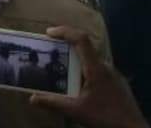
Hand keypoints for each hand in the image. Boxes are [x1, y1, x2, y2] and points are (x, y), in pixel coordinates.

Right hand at [29, 27, 147, 127]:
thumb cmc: (105, 118)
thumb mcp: (76, 111)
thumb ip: (54, 103)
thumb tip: (33, 98)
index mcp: (96, 68)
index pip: (81, 40)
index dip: (65, 32)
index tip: (49, 33)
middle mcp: (106, 67)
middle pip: (85, 48)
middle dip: (66, 47)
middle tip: (50, 52)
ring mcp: (114, 75)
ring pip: (91, 61)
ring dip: (75, 62)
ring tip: (61, 72)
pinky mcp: (117, 84)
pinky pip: (98, 71)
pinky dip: (85, 72)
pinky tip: (79, 87)